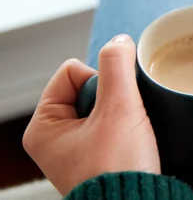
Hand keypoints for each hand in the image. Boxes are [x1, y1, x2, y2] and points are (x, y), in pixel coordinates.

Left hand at [24, 36, 159, 194]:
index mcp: (43, 127)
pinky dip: (127, 125)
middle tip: (121, 122)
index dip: (100, 80)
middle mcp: (55, 136)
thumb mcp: (118, 108)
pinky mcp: (98, 154)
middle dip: (113, 96)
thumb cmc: (117, 169)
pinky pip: (114, 121)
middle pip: (89, 85)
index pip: (72, 71)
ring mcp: (76, 146)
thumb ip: (117, 65)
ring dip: (123, 110)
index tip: (111, 108)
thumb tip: (120, 40)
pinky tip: (132, 141)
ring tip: (128, 133)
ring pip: (105, 102)